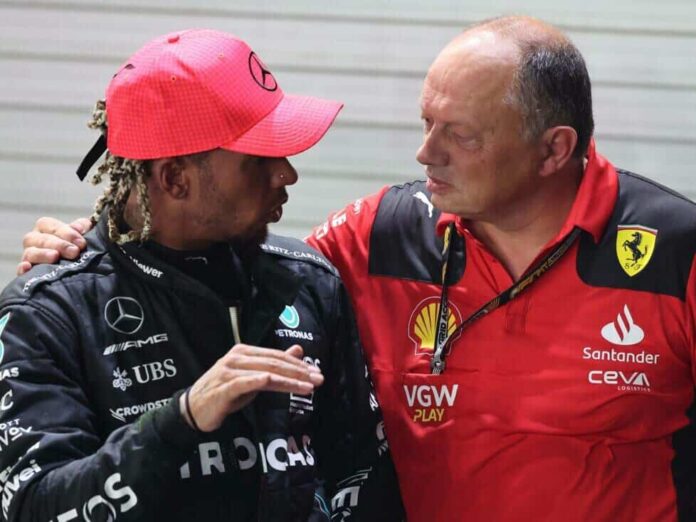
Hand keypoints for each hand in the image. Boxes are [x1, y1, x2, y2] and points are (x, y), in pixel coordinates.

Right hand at [17, 217, 91, 274]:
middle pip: (41, 239)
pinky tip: (28, 268)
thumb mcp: (80, 236)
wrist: (74, 270)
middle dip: (59, 245)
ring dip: (42, 254)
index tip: (81, 243)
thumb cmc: (77, 248)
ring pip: (30, 253)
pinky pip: (20, 269)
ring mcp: (28, 256)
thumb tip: (84, 226)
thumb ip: (82, 228)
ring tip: (55, 257)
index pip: (49, 224)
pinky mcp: (26, 272)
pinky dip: (22, 268)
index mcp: (45, 228)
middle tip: (74, 252)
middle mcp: (34, 240)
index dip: (66, 232)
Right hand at [179, 344, 322, 431]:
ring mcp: (229, 371)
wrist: (194, 409)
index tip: (316, 372)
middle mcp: (237, 357)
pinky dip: (260, 381)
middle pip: (274, 362)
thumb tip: (297, 350)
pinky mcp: (224, 387)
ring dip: (289, 380)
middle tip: (318, 379)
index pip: (276, 355)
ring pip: (266, 373)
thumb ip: (274, 364)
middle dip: (299, 371)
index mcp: (244, 351)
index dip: (297, 363)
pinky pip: (246, 382)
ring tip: (308, 387)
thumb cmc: (225, 392)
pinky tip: (274, 382)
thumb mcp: (252, 376)